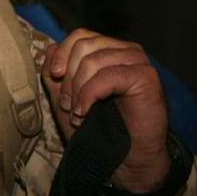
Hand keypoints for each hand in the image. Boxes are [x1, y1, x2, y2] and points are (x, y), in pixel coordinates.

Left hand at [42, 28, 173, 193]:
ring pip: (93, 61)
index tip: (54, 78)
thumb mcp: (68, 98)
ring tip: (77, 113)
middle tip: (67, 104)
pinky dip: (90, 95)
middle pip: (84, 45)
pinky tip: (85, 113)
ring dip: (78, 90)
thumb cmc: (99, 130)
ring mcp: (138, 61)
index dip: (61, 55)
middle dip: (68, 76)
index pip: (79, 36)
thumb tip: (50, 48)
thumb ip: (56, 74)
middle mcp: (126, 50)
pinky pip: (108, 76)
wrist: (126, 159)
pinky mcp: (146, 77)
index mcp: (109, 50)